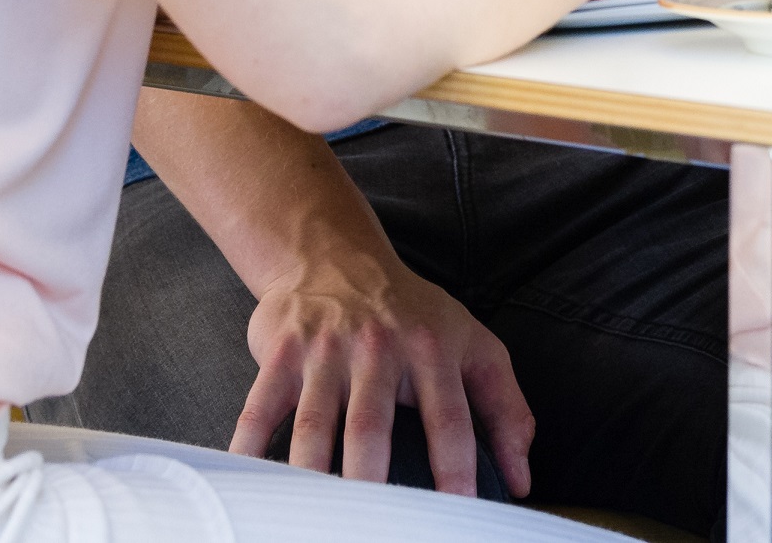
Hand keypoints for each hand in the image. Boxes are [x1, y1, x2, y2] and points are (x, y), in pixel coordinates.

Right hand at [233, 240, 533, 498]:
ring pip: (314, 423)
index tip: (457, 512)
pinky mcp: (281, 353)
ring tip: (313, 517)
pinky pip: (260, 408)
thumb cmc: (411, 313)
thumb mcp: (472, 343)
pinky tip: (251, 482)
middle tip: (370, 525)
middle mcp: (379, 348)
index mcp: (432, 350)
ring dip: (309, 473)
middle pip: (370, 426)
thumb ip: (506, 408)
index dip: (455, 468)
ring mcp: (325, 350)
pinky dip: (249, 447)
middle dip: (369, 479)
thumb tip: (522, 479)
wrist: (332, 254)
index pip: (449, 418)